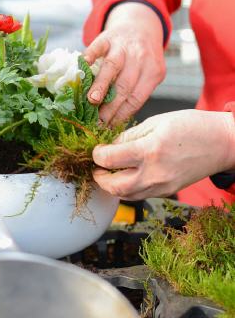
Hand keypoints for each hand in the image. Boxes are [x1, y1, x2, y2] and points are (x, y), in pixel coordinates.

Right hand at [84, 3, 165, 124]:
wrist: (141, 27)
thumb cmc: (141, 61)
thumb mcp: (148, 75)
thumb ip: (135, 93)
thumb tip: (113, 122)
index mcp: (153, 72)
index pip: (136, 99)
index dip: (121, 115)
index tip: (108, 128)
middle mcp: (140, 58)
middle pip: (125, 86)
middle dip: (110, 107)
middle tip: (98, 122)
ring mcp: (123, 47)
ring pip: (112, 67)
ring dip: (101, 85)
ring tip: (92, 100)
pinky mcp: (108, 37)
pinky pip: (98, 47)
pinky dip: (90, 57)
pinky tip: (82, 68)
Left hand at [92, 110, 234, 199]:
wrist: (222, 144)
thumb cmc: (191, 127)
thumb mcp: (156, 122)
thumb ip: (129, 136)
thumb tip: (110, 146)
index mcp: (150, 150)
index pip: (109, 159)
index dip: (97, 154)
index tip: (96, 150)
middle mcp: (154, 173)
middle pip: (113, 186)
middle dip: (99, 177)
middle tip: (97, 166)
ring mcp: (161, 187)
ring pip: (125, 196)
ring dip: (111, 186)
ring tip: (109, 172)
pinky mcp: (166, 192)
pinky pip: (139, 196)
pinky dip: (126, 189)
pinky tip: (126, 176)